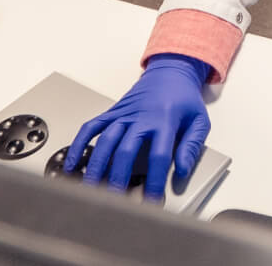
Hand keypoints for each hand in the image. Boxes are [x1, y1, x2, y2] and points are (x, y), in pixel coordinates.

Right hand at [66, 54, 212, 199]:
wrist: (170, 71)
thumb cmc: (185, 99)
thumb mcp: (199, 120)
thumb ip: (191, 146)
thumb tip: (182, 170)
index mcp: (165, 120)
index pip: (159, 155)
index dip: (154, 180)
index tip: (152, 201)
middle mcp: (141, 117)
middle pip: (125, 149)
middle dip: (118, 177)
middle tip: (114, 200)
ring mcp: (123, 114)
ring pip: (105, 140)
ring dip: (96, 165)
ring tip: (90, 188)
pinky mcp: (112, 112)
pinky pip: (91, 127)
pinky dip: (79, 145)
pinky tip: (72, 164)